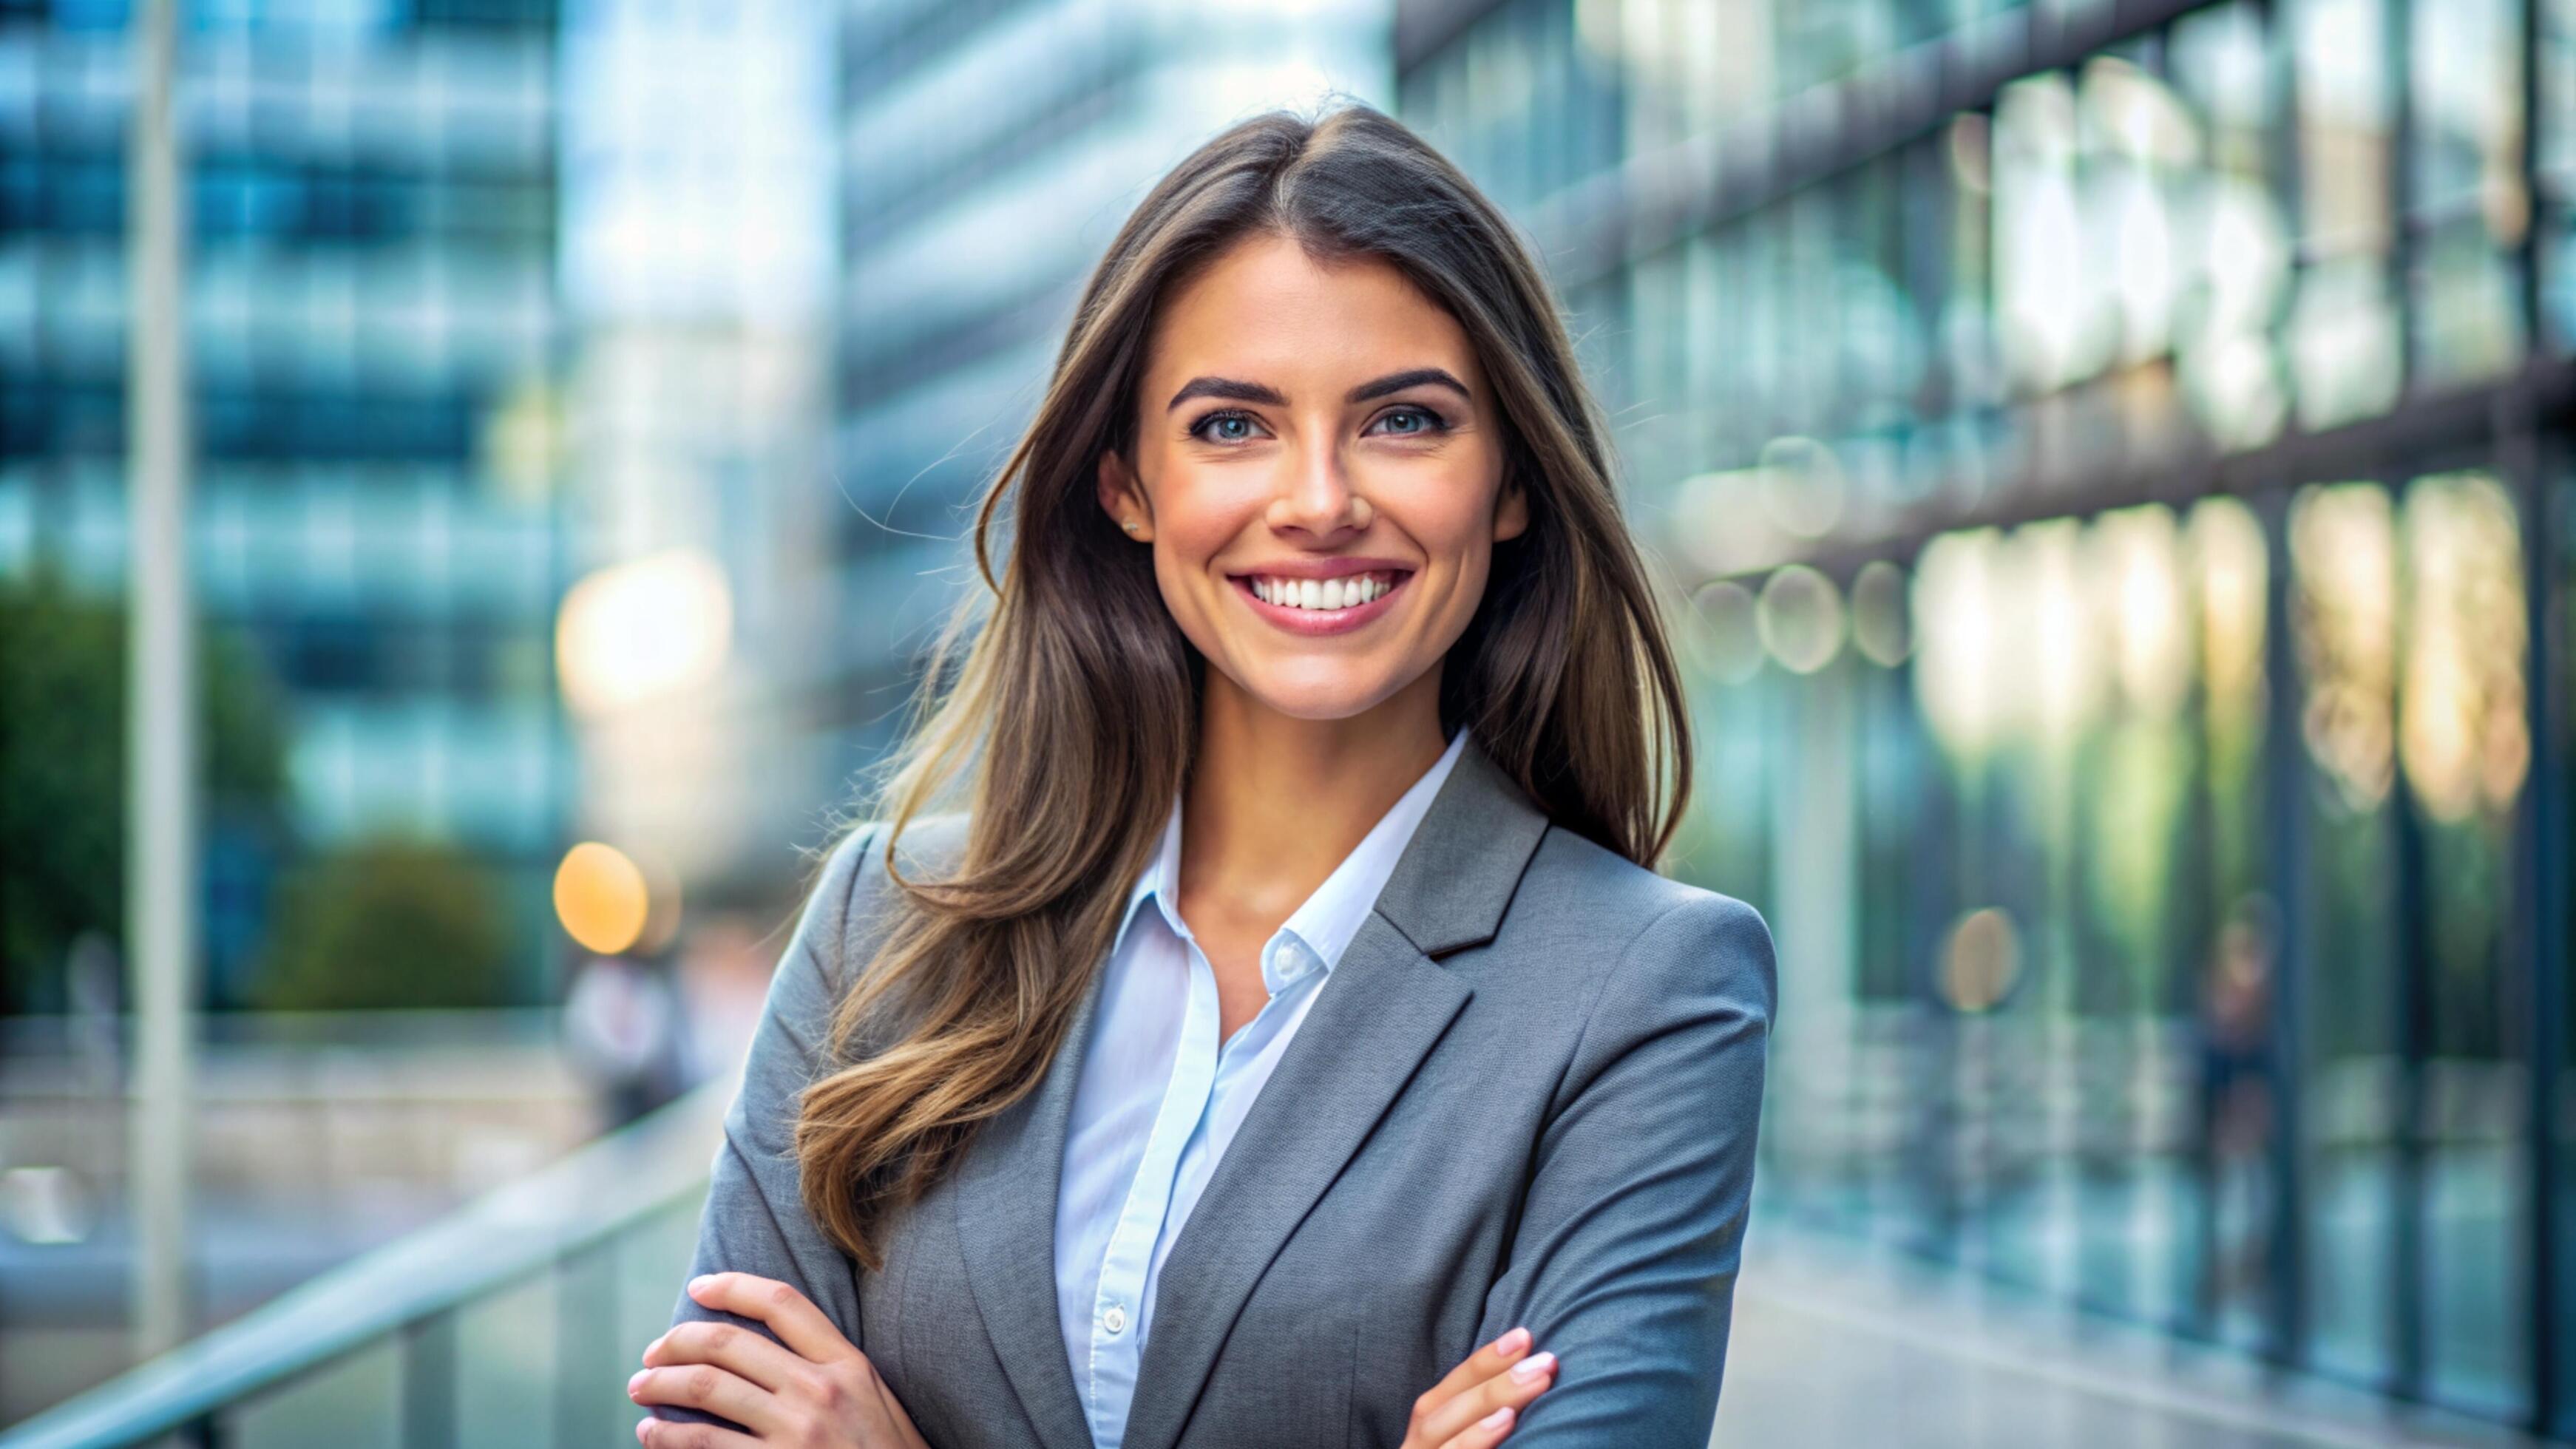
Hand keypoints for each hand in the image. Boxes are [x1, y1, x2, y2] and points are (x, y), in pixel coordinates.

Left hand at [629, 1272, 931, 1447]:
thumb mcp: (873, 1398)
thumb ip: (830, 1368)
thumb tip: (765, 1348)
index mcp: (846, 1364)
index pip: (781, 1304)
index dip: (731, 1287)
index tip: (698, 1288)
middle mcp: (818, 1391)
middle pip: (728, 1344)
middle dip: (677, 1342)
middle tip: (653, 1351)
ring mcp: (795, 1433)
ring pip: (706, 1389)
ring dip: (660, 1385)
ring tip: (640, 1388)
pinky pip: (703, 1445)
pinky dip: (667, 1436)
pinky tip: (652, 1433)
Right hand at [1399, 1325, 1556, 1448]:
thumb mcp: (1468, 1432)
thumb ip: (1487, 1412)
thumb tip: (1531, 1376)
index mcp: (1428, 1426)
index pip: (1453, 1387)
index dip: (1486, 1360)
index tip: (1525, 1336)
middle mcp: (1417, 1443)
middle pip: (1445, 1405)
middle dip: (1495, 1377)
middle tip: (1546, 1361)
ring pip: (1443, 1429)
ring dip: (1489, 1402)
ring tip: (1532, 1383)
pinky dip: (1474, 1440)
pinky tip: (1504, 1423)